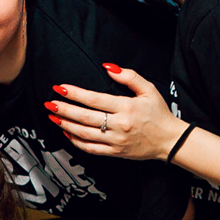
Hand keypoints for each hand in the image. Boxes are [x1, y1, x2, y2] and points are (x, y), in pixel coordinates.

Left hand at [45, 66, 179, 160]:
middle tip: (50, 103)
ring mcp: (116, 141)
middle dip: (64, 110)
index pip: (94, 99)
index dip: (75, 93)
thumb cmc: (158, 113)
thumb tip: (107, 67)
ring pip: (84, 134)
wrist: (170, 141)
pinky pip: (90, 148)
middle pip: (85, 117)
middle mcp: (119, 125)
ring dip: (66, 125)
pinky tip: (67, 133)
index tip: (59, 87)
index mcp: (127, 107)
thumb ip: (128, 76)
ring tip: (53, 117)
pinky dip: (76, 141)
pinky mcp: (115, 153)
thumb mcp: (148, 89)